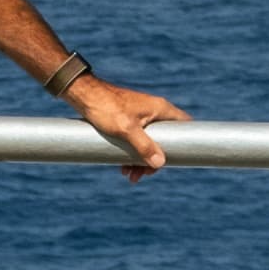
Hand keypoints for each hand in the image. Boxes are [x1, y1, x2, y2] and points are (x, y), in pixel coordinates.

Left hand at [67, 73, 186, 179]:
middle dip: (155, 159)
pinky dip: (132, 153)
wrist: (83, 94)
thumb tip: (160, 163)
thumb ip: (144, 146)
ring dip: (142, 160)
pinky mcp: (128, 120)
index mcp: (160, 109)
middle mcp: (154, 111)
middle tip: (143, 174)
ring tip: (129, 175)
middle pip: (165, 139)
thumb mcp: (126, 129)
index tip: (176, 160)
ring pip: (149, 141)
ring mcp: (141, 115)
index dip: (185, 142)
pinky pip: (137, 139)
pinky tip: (122, 166)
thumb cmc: (105, 107)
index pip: (185, 124)